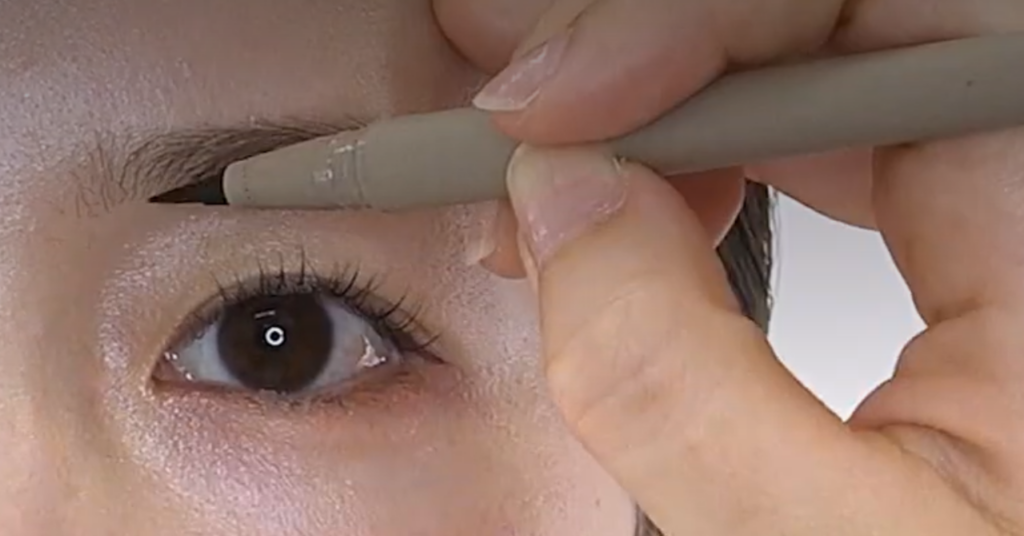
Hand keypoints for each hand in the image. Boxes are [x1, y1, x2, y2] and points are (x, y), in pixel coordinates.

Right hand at [467, 0, 1023, 533]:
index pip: (908, 23)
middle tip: (521, 105)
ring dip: (669, 114)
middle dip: (660, 53)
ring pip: (825, 88)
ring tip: (552, 178)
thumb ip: (674, 378)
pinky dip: (709, 173)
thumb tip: (560, 200)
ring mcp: (1013, 226)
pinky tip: (634, 216)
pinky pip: (830, 158)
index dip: (708, 27)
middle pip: (852, 37)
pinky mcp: (972, 258)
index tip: (559, 106)